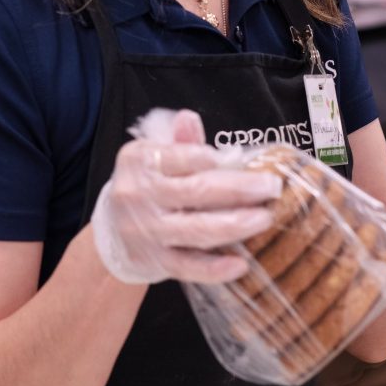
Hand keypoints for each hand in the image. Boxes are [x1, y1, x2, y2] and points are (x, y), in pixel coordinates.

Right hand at [90, 110, 281, 284]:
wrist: (113, 233)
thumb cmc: (147, 188)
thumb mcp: (155, 158)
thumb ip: (179, 142)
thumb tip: (189, 118)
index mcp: (140, 161)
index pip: (183, 156)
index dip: (215, 159)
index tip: (244, 161)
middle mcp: (138, 195)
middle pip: (196, 191)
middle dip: (239, 189)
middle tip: (272, 187)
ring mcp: (146, 231)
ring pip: (196, 230)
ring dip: (235, 225)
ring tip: (265, 219)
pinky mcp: (154, 262)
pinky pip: (188, 266)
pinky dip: (215, 268)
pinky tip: (241, 264)